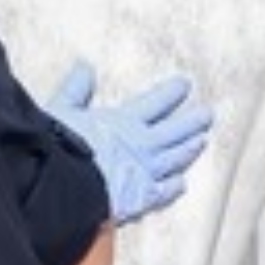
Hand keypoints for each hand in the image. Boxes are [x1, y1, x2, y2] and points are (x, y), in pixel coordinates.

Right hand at [44, 61, 212, 222]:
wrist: (62, 188)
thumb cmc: (58, 147)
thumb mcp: (62, 110)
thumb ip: (75, 89)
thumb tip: (84, 66)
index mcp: (124, 121)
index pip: (156, 102)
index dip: (172, 93)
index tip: (185, 85)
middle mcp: (142, 145)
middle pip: (176, 130)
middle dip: (193, 120)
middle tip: (207, 114)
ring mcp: (146, 173)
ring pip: (177, 158)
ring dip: (190, 148)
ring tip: (202, 140)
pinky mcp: (142, 199)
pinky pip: (165, 192)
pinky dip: (175, 187)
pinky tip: (182, 183)